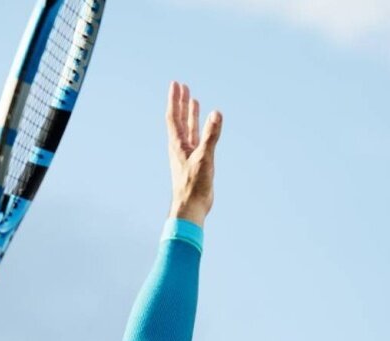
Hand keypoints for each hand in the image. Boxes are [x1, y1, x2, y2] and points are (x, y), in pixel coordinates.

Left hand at [166, 81, 222, 226]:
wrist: (191, 207)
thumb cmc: (194, 185)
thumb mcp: (204, 158)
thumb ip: (211, 135)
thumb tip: (216, 113)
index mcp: (177, 145)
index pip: (173, 117)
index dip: (175, 100)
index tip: (176, 84)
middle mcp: (180, 148)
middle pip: (178, 120)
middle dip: (181, 103)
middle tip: (183, 86)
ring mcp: (187, 154)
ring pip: (188, 129)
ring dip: (190, 114)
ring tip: (193, 100)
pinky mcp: (196, 162)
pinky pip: (197, 140)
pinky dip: (199, 129)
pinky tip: (204, 125)